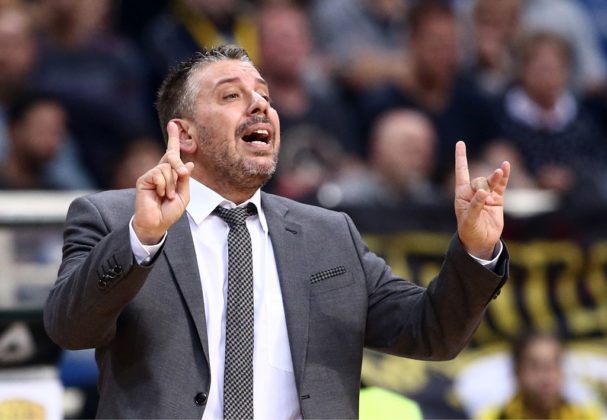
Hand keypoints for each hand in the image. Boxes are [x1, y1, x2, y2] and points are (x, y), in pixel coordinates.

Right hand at [133, 121, 194, 243]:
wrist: (157, 224)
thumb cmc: (169, 212)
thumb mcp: (183, 196)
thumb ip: (184, 180)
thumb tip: (188, 164)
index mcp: (170, 175)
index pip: (171, 154)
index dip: (173, 139)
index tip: (173, 124)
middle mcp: (160, 172)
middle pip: (171, 156)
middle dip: (178, 164)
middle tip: (181, 174)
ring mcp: (151, 175)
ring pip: (167, 168)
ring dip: (171, 184)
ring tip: (167, 196)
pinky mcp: (144, 179)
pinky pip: (159, 174)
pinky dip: (164, 186)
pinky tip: (160, 195)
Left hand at [454, 141, 509, 259]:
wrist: (481, 241)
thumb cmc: (469, 230)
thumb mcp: (469, 219)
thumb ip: (475, 205)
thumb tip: (483, 192)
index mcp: (461, 194)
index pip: (461, 172)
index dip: (461, 157)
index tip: (460, 143)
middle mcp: (474, 191)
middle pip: (479, 180)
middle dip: (483, 184)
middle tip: (484, 198)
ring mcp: (487, 195)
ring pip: (492, 181)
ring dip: (496, 176)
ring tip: (500, 170)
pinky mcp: (497, 200)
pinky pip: (501, 186)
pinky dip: (504, 177)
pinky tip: (505, 167)